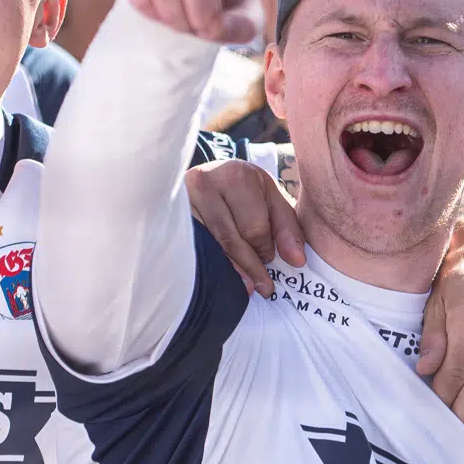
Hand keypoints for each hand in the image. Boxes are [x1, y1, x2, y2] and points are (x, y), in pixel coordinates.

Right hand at [187, 158, 305, 295]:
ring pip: (208, 248)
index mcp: (236, 175)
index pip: (254, 227)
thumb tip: (296, 262)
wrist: (207, 177)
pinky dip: (207, 266)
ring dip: (230, 271)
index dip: (265, 250)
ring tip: (248, 288)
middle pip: (230, 239)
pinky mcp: (167, 217)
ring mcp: (180, 200)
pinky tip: (218, 277)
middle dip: (250, 265)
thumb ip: (288, 228)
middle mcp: (203, 182)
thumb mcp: (270, 200)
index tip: (269, 261)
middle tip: (264, 286)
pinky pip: (189, 249)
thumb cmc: (244, 191)